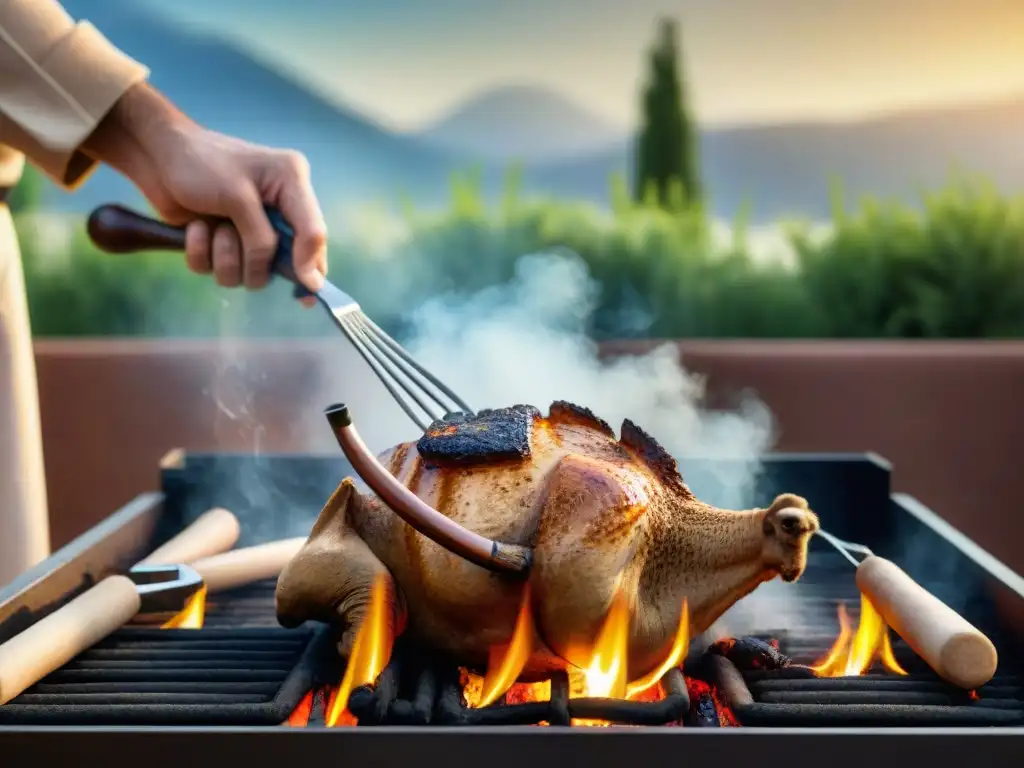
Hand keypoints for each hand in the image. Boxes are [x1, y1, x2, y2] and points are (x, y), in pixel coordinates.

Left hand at [83, 84, 326, 298]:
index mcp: (293, 186)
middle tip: (230, 235)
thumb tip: (304, 279)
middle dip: (253, 259)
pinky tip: (195, 228)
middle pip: (283, 263)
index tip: (302, 291)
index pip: (315, 235)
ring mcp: (251, 230)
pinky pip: (219, 271)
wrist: (154, 156)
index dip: (310, 266)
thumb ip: (267, 240)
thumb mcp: (238, 198)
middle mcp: (278, 210)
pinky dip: (202, 253)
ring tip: (210, 225)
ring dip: (224, 255)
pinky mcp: (225, 244)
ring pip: (249, 274)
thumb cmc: (200, 164)